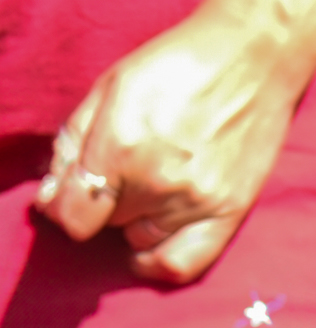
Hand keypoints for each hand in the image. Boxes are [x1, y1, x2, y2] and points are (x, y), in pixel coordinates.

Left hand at [33, 0, 315, 285]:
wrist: (252, 60)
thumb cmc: (177, 66)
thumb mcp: (110, 87)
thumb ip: (74, 142)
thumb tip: (52, 193)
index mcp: (120, 145)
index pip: (75, 215)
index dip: (64, 207)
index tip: (69, 196)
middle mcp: (156, 182)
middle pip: (107, 221)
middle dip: (105, 200)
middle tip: (122, 172)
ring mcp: (194, 203)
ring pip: (139, 240)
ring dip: (134, 221)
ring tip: (147, 190)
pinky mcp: (227, 216)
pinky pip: (181, 267)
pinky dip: (158, 265)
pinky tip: (149, 250)